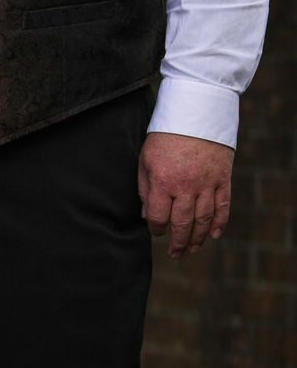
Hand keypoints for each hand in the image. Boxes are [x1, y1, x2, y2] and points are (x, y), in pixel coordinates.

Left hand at [138, 132, 233, 257]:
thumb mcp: (146, 159)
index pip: (159, 217)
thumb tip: (147, 215)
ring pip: (204, 220)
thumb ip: (145, 188)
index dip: (156, 229)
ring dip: (198, 238)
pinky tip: (214, 235)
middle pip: (182, 223)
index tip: (156, 231)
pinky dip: (220, 224)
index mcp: (163, 181)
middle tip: (175, 253)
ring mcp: (207, 184)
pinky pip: (223, 207)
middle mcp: (186, 186)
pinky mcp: (223, 179)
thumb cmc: (166, 137)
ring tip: (192, 249)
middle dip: (177, 242)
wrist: (196, 114)